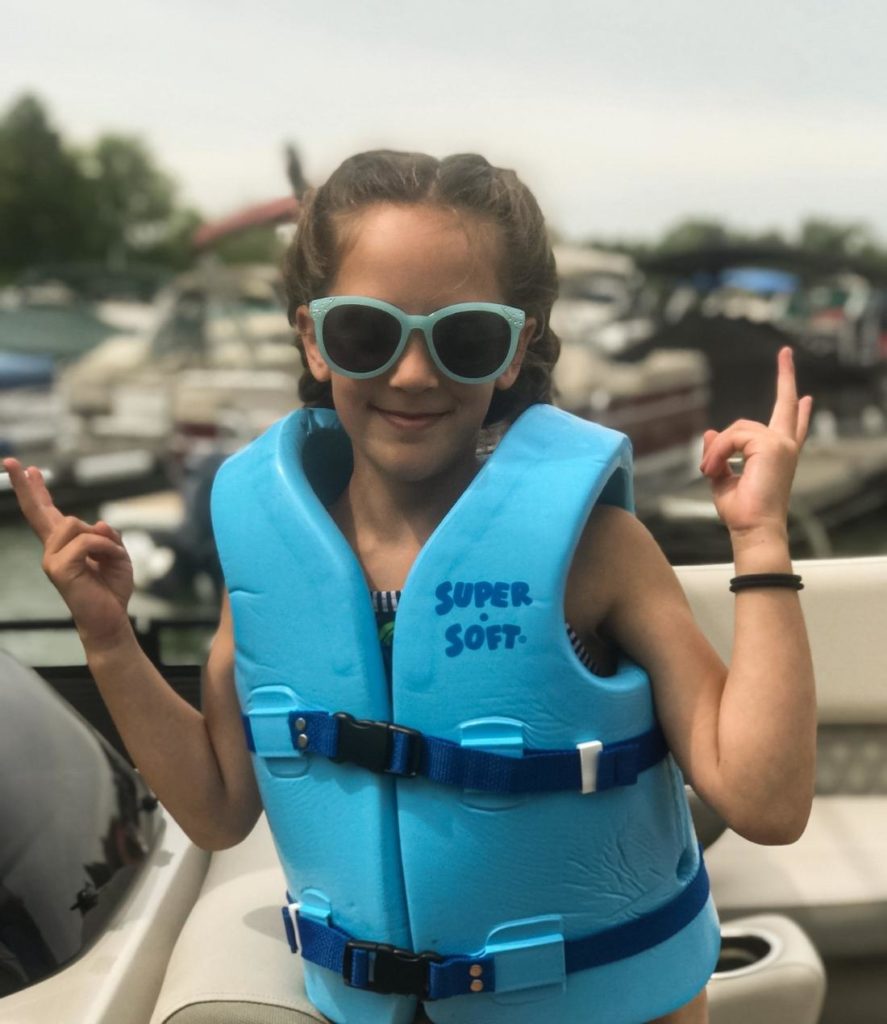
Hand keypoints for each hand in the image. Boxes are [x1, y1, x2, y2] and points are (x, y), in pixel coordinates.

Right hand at [2, 458, 133, 648]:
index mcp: (66, 544)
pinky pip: (87, 541)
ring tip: (109, 557)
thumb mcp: (118, 555)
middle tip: (12, 461)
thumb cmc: (112, 589)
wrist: (110, 618)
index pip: (48, 512)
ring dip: (102, 538)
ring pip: (76, 523)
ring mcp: (52, 558)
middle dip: (25, 486)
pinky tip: (109, 562)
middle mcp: (53, 549)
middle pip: (37, 512)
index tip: (29, 469)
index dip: (38, 491)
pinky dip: (106, 549)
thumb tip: (99, 523)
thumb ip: (108, 536)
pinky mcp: (57, 568)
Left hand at [699, 347, 812, 537]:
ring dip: (716, 451)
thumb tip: (709, 432)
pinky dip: (717, 452)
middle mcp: (785, 446)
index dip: (798, 411)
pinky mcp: (772, 445)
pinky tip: (713, 469)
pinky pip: (731, 437)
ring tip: (710, 471)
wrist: (753, 528)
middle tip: (786, 353)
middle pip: (785, 405)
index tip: (805, 396)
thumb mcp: (722, 479)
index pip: (790, 426)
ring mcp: (781, 444)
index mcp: (778, 455)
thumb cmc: (742, 512)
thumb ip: (717, 454)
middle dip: (785, 376)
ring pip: (736, 429)